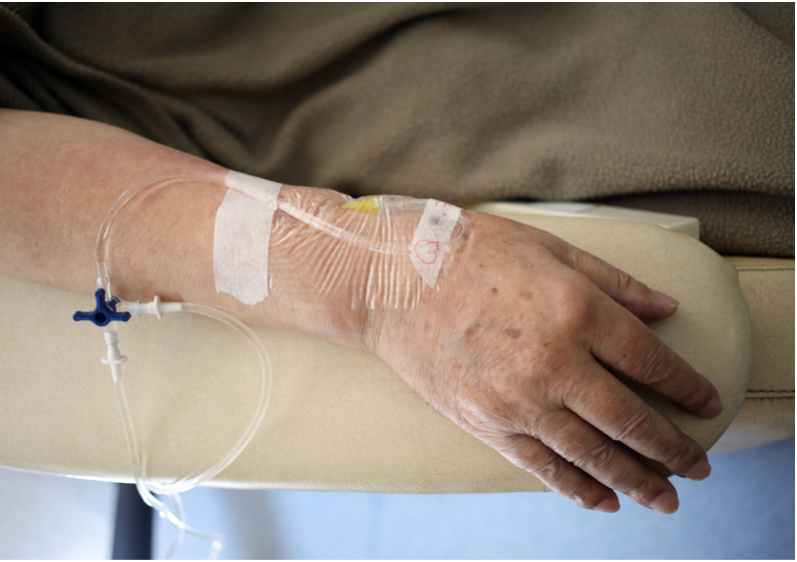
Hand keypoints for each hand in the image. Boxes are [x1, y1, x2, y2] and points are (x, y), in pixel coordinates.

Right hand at [365, 210, 721, 512]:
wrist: (389, 281)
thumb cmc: (467, 252)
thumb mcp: (547, 248)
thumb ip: (612, 282)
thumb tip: (666, 310)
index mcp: (577, 310)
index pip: (652, 362)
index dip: (687, 388)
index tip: (706, 403)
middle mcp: (556, 363)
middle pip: (632, 420)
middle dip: (674, 450)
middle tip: (699, 467)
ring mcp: (519, 400)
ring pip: (593, 454)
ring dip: (637, 481)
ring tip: (664, 497)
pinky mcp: (487, 423)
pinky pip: (542, 467)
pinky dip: (578, 488)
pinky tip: (603, 500)